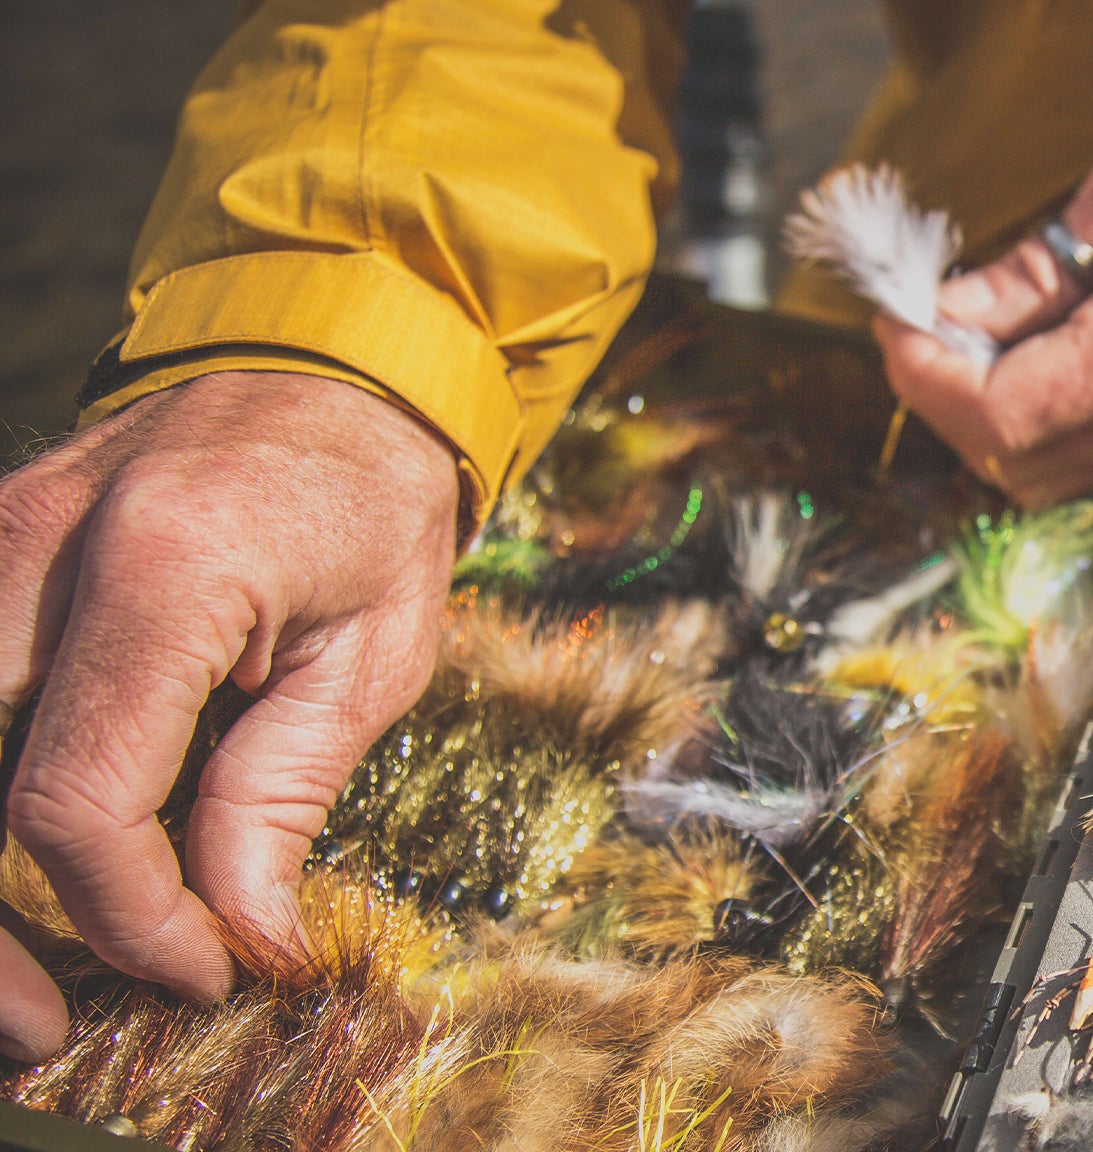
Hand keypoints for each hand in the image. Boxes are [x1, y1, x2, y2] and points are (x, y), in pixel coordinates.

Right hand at [0, 371, 456, 1060]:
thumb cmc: (371, 502)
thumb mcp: (372, 654)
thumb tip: (237, 934)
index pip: (72, 799)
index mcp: (159, 573)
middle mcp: (36, 554)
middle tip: (43, 1027)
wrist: (332, 361)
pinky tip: (25, 875)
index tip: (201, 967)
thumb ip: (282, 795)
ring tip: (20, 981)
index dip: (125, 916)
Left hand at [875, 105, 1092, 504]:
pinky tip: (1016, 363)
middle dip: (944, 402)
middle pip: (1014, 460)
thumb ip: (1030, 269)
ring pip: (1043, 476)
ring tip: (964, 344)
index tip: (899, 324)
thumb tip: (942, 317)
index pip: (1007, 412)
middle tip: (919, 330)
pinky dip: (1029, 425)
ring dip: (981, 422)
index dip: (928, 380)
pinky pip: (1083, 460)